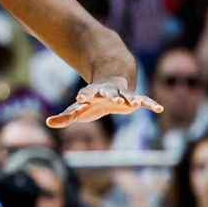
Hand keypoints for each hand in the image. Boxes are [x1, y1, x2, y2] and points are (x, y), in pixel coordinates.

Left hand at [46, 79, 162, 127]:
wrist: (110, 84)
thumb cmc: (91, 101)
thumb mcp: (77, 110)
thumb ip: (65, 117)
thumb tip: (49, 122)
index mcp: (92, 94)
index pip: (86, 94)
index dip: (84, 96)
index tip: (80, 98)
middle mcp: (107, 92)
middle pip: (107, 92)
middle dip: (109, 94)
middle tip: (111, 98)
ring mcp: (121, 94)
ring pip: (126, 95)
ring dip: (128, 98)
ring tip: (131, 103)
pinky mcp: (133, 98)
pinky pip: (144, 100)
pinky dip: (151, 104)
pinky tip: (159, 108)